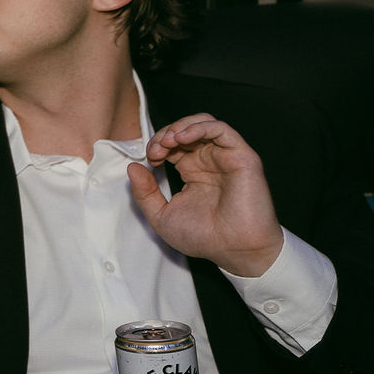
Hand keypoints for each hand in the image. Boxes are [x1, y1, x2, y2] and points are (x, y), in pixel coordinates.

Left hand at [127, 114, 283, 277]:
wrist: (234, 250)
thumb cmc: (205, 238)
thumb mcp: (161, 216)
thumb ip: (144, 193)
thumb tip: (132, 168)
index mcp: (193, 171)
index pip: (173, 143)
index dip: (157, 144)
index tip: (149, 159)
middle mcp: (209, 161)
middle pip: (186, 129)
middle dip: (165, 134)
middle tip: (155, 150)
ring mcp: (225, 158)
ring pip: (204, 123)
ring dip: (180, 127)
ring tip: (168, 142)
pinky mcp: (241, 157)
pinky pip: (221, 130)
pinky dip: (200, 127)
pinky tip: (182, 137)